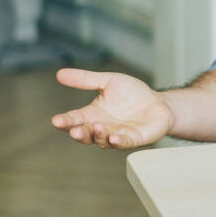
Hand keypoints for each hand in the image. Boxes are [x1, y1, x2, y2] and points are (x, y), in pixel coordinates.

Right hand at [50, 68, 173, 148]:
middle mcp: (102, 127)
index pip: (75, 119)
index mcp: (93, 114)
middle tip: (73, 130)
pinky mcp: (133, 139)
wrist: (158, 102)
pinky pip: (123, 143)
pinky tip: (114, 138)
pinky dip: (118, 142)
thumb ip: (86, 79)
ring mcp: (117, 135)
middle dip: (78, 133)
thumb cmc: (133, 94)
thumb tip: (60, 73)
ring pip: (102, 140)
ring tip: (98, 127)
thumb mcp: (109, 81)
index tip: (57, 120)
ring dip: (98, 135)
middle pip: (85, 133)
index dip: (65, 121)